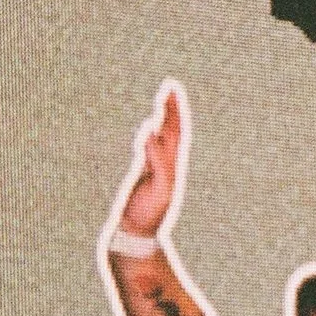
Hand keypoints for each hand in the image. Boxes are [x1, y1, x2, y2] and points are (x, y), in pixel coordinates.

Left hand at [116, 86, 184, 237]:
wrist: (140, 228)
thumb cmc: (141, 203)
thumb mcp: (146, 175)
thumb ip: (150, 155)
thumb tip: (150, 133)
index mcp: (167, 160)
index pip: (173, 130)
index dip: (173, 109)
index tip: (171, 88)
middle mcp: (170, 166)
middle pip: (175, 133)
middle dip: (174, 110)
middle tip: (171, 87)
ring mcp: (167, 177)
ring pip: (170, 145)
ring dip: (169, 124)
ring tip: (165, 103)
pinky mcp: (161, 189)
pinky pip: (159, 165)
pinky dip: (155, 149)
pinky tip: (150, 134)